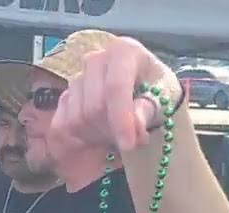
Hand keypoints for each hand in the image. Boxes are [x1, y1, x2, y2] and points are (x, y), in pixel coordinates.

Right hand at [49, 36, 179, 154]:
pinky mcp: (66, 95)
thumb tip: (135, 126)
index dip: (120, 119)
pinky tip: (102, 134)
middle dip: (112, 131)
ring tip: (119, 134)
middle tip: (132, 141)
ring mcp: (78, 77)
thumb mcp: (163, 97)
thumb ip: (148, 110)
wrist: (143, 86)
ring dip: (99, 135)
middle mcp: (96, 59)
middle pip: (94, 106)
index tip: (129, 145)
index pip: (115, 87)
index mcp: (123, 52)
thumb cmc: (157, 88)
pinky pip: (64, 124)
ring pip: (78, 118)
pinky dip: (83, 137)